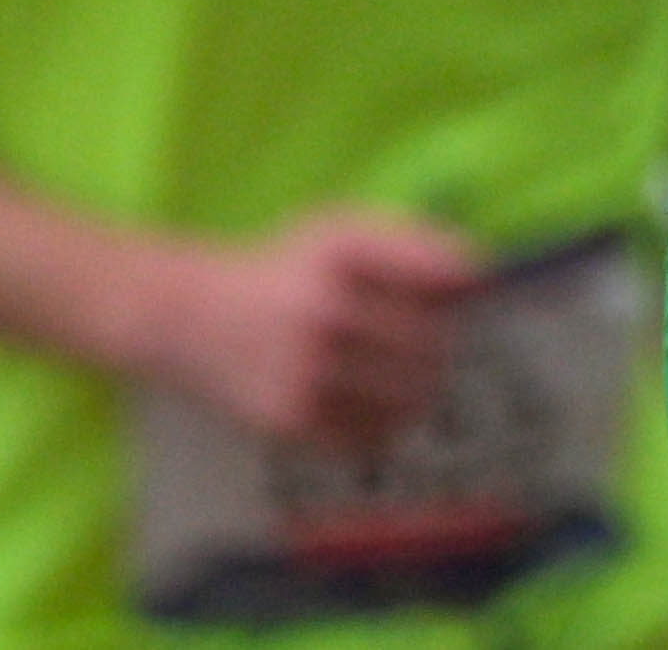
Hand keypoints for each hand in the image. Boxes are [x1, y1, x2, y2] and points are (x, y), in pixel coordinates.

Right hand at [124, 207, 485, 455]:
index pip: (440, 270)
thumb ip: (410, 244)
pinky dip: (389, 426)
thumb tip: (478, 276)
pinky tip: (377, 405)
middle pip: (432, 340)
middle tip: (434, 344)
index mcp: (340, 247)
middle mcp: (324, 306)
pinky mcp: (291, 419)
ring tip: (412, 377)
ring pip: (411, 394)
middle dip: (442, 344)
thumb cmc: (283, 271)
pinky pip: (375, 435)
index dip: (463, 285)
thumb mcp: (338, 232)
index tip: (465, 291)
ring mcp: (307, 367)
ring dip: (424, 389)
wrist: (188, 318)